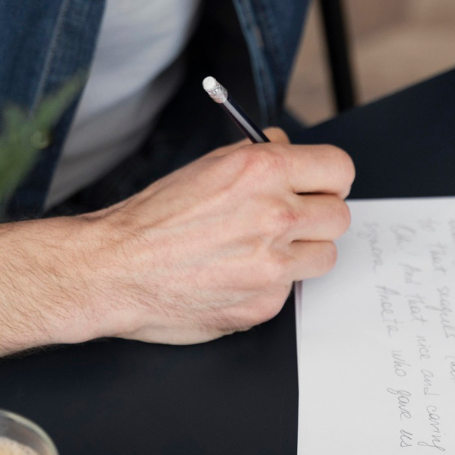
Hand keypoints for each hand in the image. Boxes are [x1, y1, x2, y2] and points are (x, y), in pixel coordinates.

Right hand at [61, 128, 353, 343]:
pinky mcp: (265, 304)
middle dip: (318, 217)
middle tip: (291, 221)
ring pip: (325, 256)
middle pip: (339, 216)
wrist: (114, 269)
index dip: (329, 179)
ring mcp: (273, 265)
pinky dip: (270, 284)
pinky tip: (237, 276)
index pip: (340, 168)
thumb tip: (291, 150)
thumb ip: (260, 156)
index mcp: (264, 171)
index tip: (321, 186)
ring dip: (302, 253)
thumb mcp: (210, 165)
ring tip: (263, 250)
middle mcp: (275, 215)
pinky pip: (291, 289)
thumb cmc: (153, 219)